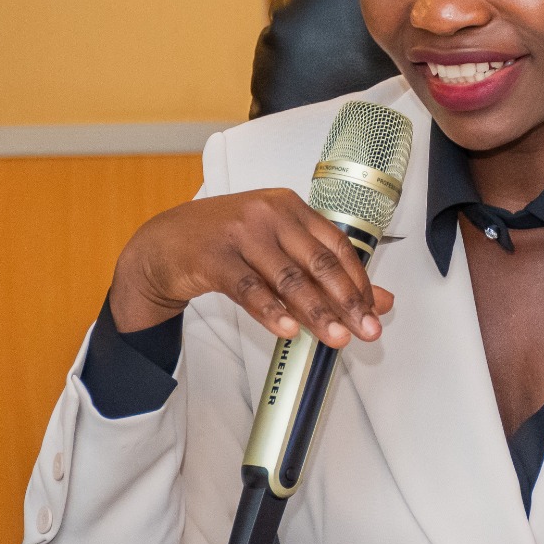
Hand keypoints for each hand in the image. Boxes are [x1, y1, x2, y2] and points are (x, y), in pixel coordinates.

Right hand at [108, 189, 394, 347]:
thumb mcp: (278, 248)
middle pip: (318, 262)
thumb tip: (378, 301)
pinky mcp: (213, 257)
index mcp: (289, 207)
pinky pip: (249, 289)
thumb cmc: (226, 242)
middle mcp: (269, 214)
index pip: (336, 246)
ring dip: (317, 312)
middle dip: (347, 301)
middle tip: (366, 329)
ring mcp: (240, 233)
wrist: (165, 243)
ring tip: (336, 337)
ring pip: (288, 278)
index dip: (358, 281)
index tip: (373, 311)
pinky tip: (288, 330)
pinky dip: (271, 312)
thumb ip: (324, 272)